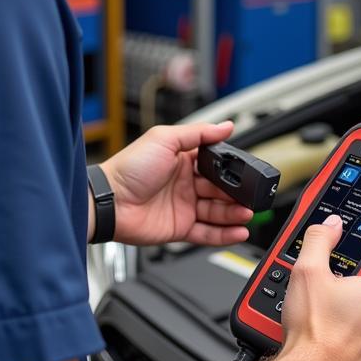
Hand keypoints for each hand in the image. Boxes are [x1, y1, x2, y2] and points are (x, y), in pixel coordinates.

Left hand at [97, 122, 254, 246]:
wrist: (110, 201)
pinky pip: (208, 233)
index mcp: (183, 160)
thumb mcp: (164, 138)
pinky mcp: (180, 228)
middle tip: (251, 197)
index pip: (215, 165)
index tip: (246, 173)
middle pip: (220, 190)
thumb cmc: (129, 167)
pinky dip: (225, 234)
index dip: (231, 170)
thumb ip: (198, 133)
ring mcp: (183, 207)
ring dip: (234, 213)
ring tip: (247, 213)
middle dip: (237, 195)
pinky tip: (239, 230)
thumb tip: (226, 126)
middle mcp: (185, 184)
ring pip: (217, 212)